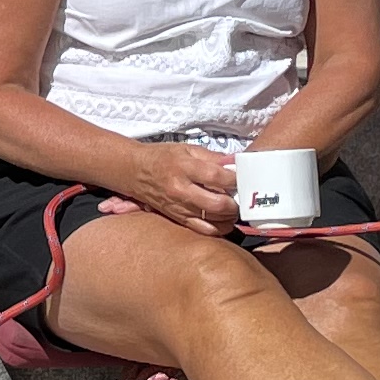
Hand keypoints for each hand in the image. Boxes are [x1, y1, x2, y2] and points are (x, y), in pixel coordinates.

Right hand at [117, 144, 240, 234]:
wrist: (135, 171)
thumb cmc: (163, 158)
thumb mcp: (188, 148)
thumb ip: (214, 157)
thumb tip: (237, 164)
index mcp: (184, 168)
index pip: (217, 176)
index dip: (236, 179)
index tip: (244, 178)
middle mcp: (181, 190)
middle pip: (218, 204)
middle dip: (236, 202)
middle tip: (240, 196)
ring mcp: (179, 207)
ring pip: (214, 221)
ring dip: (230, 216)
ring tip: (232, 207)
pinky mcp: (178, 218)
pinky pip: (203, 230)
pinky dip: (218, 228)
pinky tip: (223, 219)